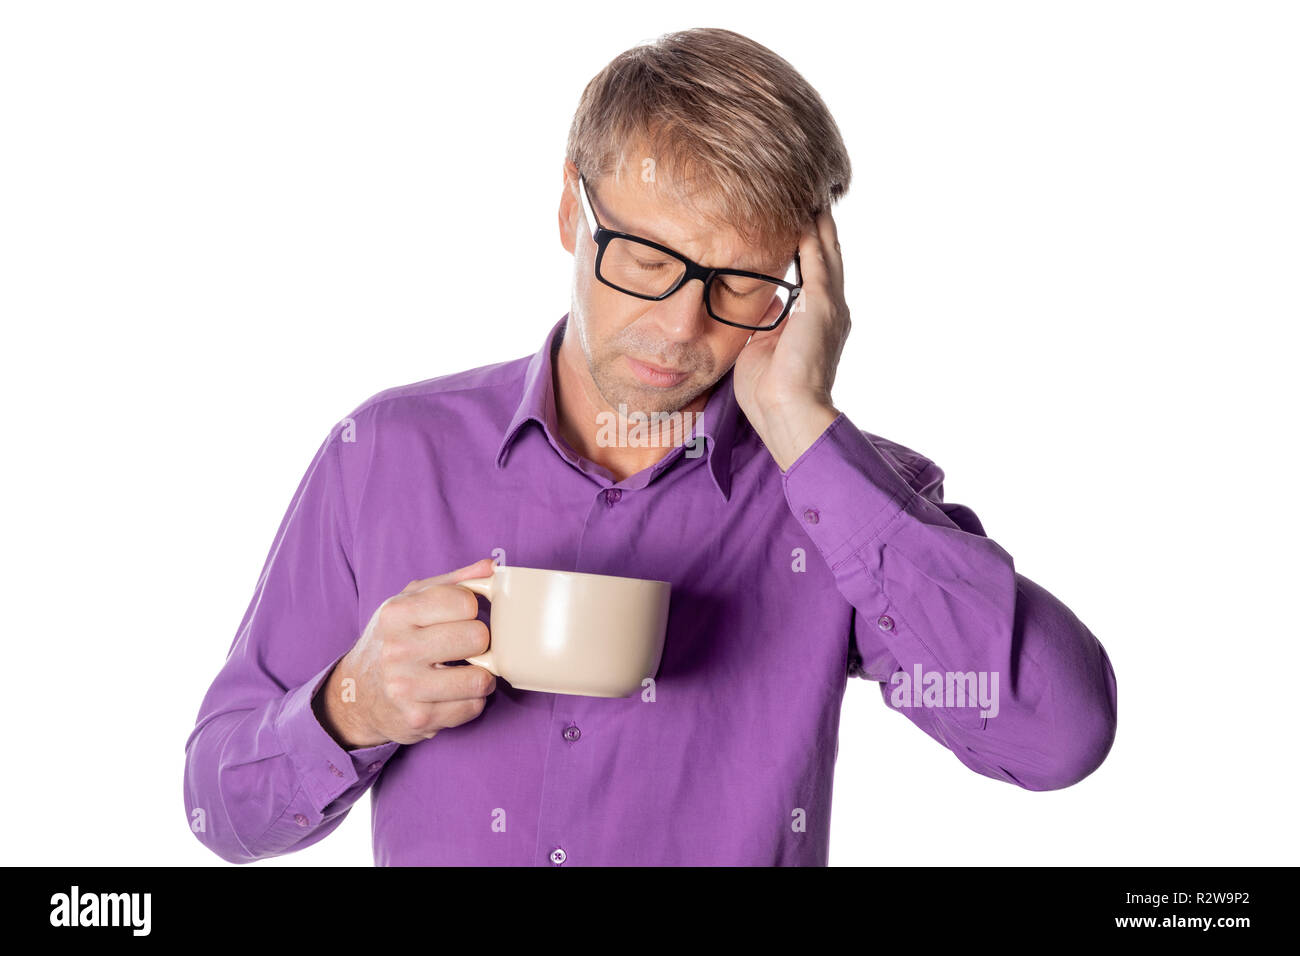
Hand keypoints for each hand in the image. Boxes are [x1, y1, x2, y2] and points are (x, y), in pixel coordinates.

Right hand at [314, 558, 498, 747]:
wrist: (356, 694)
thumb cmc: (392, 640)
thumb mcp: (410, 602)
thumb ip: (453, 582)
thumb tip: (491, 567)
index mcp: (397, 613)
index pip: (465, 601)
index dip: (470, 609)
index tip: (459, 618)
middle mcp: (398, 650)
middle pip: (478, 637)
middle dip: (478, 642)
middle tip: (463, 647)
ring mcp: (406, 687)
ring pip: (481, 679)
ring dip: (481, 676)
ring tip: (464, 671)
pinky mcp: (419, 719)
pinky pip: (473, 707)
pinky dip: (471, 700)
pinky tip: (453, 693)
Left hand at [732, 206, 850, 470]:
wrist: (787, 414)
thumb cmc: (769, 393)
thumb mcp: (763, 347)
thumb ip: (767, 321)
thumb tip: (765, 302)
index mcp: (818, 322)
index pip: (815, 272)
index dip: (809, 245)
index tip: (799, 219)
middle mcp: (831, 311)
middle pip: (827, 256)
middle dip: (820, 226)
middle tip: (813, 192)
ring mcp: (828, 308)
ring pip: (826, 253)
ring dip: (820, 223)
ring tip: (813, 193)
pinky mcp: (821, 308)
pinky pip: (818, 263)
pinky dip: (814, 237)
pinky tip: (808, 214)